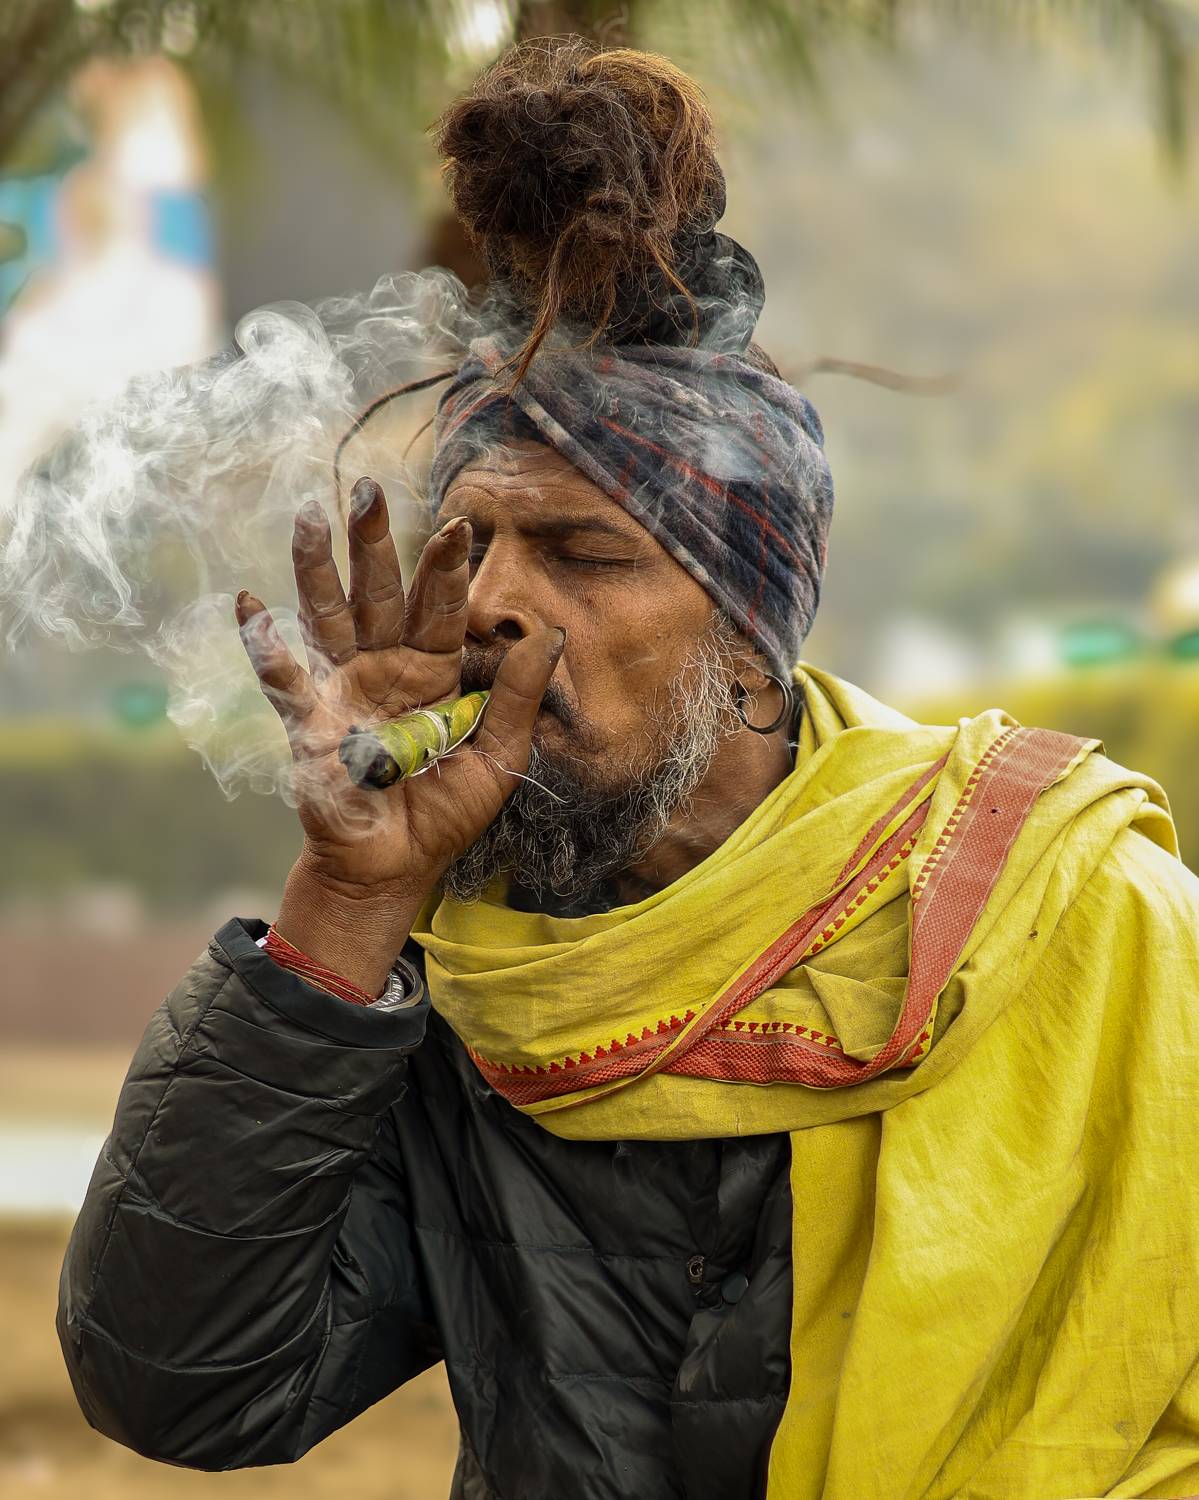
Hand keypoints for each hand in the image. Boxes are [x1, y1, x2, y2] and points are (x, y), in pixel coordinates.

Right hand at [235, 476, 564, 906]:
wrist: (394, 868)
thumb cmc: (446, 813)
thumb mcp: (500, 756)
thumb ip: (518, 695)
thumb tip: (550, 632)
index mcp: (435, 673)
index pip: (440, 609)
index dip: (445, 569)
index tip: (458, 523)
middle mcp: (386, 669)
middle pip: (378, 595)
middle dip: (373, 544)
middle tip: (367, 488)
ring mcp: (343, 690)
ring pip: (329, 618)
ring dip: (317, 571)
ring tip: (309, 517)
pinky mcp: (308, 724)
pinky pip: (284, 681)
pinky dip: (266, 646)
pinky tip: (250, 604)